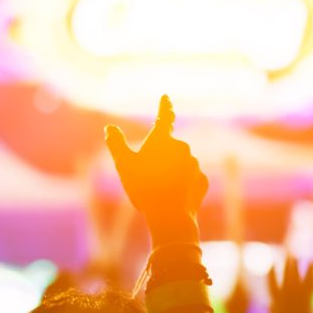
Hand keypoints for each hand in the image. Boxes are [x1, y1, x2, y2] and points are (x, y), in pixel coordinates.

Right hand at [105, 96, 207, 243]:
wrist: (170, 215)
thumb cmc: (144, 188)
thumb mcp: (124, 165)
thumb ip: (116, 144)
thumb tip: (110, 128)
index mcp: (163, 140)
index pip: (164, 117)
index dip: (165, 106)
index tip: (166, 97)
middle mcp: (182, 147)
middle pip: (169, 148)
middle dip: (160, 158)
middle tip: (148, 177)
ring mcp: (195, 164)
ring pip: (180, 164)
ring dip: (171, 172)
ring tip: (159, 191)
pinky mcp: (203, 180)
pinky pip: (190, 179)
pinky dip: (183, 185)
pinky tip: (174, 197)